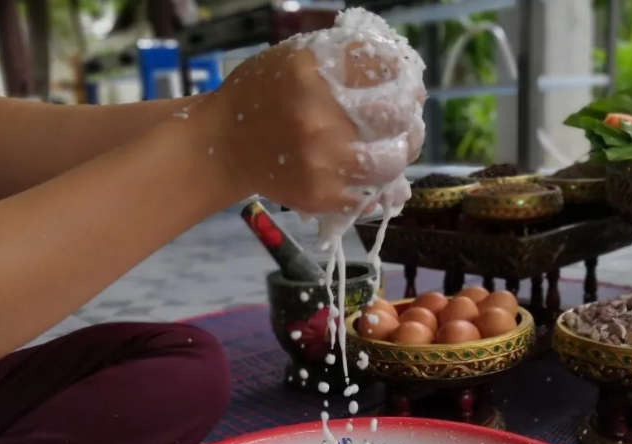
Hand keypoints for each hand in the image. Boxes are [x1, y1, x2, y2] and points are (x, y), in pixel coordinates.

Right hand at [195, 35, 424, 214]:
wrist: (222, 146)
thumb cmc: (259, 96)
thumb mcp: (292, 59)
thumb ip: (338, 60)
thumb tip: (393, 71)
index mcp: (314, 73)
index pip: (383, 70)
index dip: (404, 79)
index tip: (407, 88)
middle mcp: (319, 115)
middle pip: (395, 116)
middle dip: (409, 120)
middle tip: (406, 124)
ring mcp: (320, 158)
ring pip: (389, 162)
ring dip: (398, 156)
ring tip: (391, 153)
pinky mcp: (318, 194)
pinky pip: (367, 196)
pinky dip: (375, 189)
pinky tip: (368, 179)